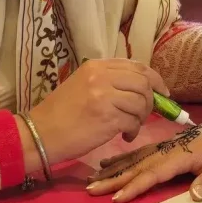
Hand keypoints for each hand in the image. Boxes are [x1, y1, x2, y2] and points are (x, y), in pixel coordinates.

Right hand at [28, 59, 167, 165]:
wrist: (39, 134)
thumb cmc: (60, 113)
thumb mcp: (83, 85)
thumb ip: (110, 81)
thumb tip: (143, 88)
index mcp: (96, 66)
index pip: (136, 66)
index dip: (154, 79)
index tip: (162, 92)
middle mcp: (101, 76)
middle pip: (143, 82)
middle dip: (152, 99)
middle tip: (147, 113)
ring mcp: (105, 96)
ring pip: (141, 102)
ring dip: (142, 117)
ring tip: (130, 127)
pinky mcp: (107, 118)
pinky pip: (134, 121)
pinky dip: (134, 130)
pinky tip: (125, 136)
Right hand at [85, 109, 201, 202]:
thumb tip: (193, 196)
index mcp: (182, 153)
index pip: (153, 173)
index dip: (134, 186)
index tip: (115, 198)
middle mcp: (171, 148)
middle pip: (138, 165)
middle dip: (114, 178)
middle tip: (91, 189)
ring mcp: (169, 145)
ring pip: (137, 157)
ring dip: (115, 168)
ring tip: (94, 177)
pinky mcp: (170, 144)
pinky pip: (143, 153)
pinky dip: (125, 158)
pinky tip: (114, 162)